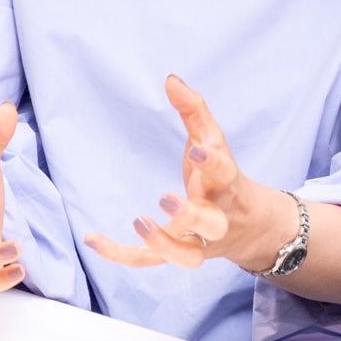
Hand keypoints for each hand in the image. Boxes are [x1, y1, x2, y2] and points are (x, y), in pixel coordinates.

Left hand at [84, 75, 287, 270]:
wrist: (247, 225)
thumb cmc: (222, 177)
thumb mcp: (213, 140)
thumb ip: (194, 110)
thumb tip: (171, 79)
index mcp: (225, 185)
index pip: (225, 173)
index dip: (212, 163)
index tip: (197, 151)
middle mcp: (216, 218)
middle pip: (211, 224)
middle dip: (191, 215)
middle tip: (165, 198)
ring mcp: (198, 242)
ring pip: (187, 256)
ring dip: (163, 244)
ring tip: (138, 222)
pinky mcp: (177, 254)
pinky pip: (150, 262)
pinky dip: (122, 255)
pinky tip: (93, 240)